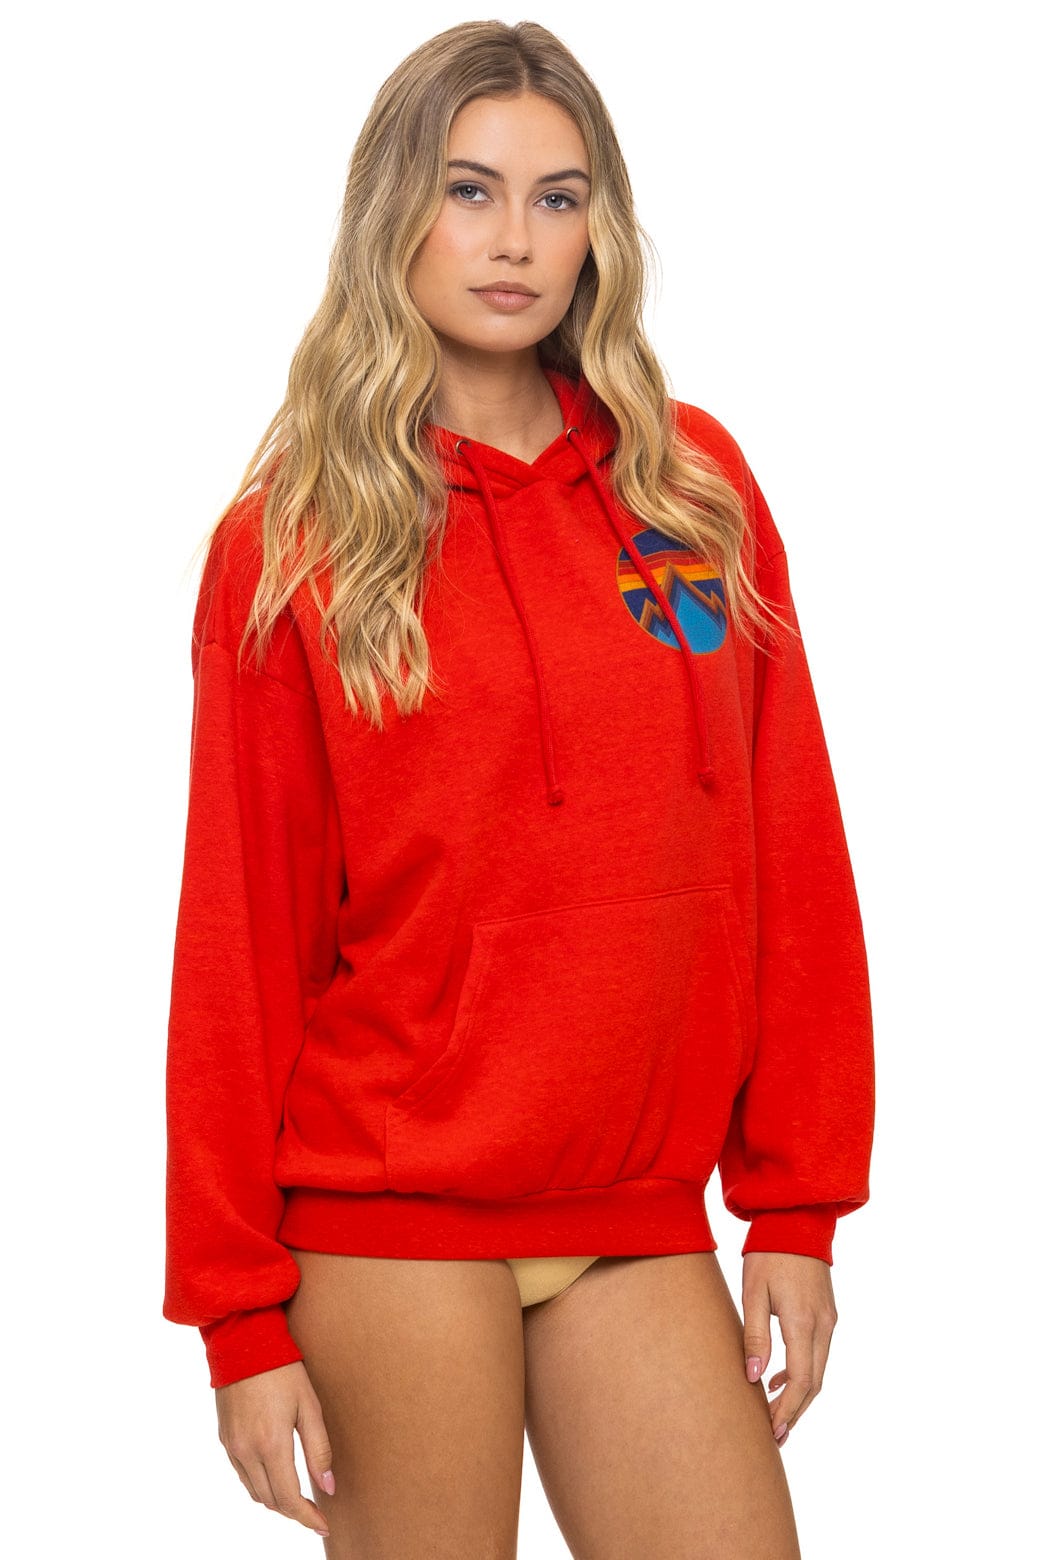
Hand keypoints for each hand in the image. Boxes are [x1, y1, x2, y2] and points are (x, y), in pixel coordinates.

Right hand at [215, 1359, 334, 1537]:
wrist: (244, 1342)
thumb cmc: (283, 1369)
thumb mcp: (309, 1406)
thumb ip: (319, 1450)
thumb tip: (328, 1487)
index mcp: (270, 1444)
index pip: (289, 1498)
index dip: (307, 1517)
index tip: (324, 1524)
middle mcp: (246, 1451)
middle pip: (271, 1501)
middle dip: (294, 1511)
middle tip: (315, 1512)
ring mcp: (232, 1446)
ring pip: (254, 1492)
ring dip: (276, 1501)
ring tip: (299, 1498)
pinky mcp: (224, 1439)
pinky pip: (242, 1475)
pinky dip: (260, 1484)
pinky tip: (276, 1477)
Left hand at [741, 1251, 837, 1447]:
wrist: (796, 1220)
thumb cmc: (768, 1253)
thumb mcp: (752, 1292)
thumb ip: (754, 1335)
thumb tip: (755, 1378)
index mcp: (803, 1321)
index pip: (801, 1381)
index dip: (787, 1410)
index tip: (772, 1431)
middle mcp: (823, 1325)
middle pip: (814, 1383)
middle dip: (795, 1411)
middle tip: (774, 1435)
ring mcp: (828, 1319)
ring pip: (818, 1370)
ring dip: (800, 1395)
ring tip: (775, 1415)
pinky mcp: (827, 1313)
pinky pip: (818, 1353)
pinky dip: (803, 1372)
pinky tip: (780, 1378)